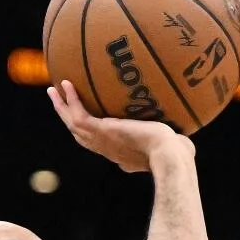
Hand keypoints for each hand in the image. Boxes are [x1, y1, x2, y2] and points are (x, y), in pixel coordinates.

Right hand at [47, 81, 191, 172]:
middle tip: (60, 103)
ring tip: (53, 90)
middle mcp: (108, 150)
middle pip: (82, 135)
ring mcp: (102, 142)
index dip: (93, 134)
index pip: (102, 145)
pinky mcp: (100, 132)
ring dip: (61, 107)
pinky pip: (78, 115)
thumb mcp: (175, 148)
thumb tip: (186, 142)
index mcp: (122, 155)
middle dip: (69, 119)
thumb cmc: (179, 154)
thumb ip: (176, 144)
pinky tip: (65, 84)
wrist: (169, 155)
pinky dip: (69, 100)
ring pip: (73, 125)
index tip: (91, 123)